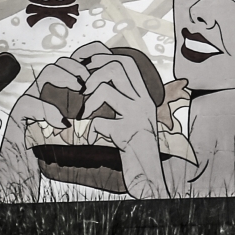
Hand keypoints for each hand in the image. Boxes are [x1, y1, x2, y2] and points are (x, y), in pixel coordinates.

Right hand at [0, 57, 92, 203]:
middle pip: (55, 66)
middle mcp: (38, 95)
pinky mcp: (16, 119)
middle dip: (75, 68)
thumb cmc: (47, 157)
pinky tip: (62, 122)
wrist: (19, 176)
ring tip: (79, 92)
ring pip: (43, 78)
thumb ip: (83, 122)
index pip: (64, 68)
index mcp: (51, 97)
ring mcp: (26, 105)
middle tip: (90, 82)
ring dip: (63, 79)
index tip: (97, 76)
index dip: (81, 66)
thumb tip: (108, 115)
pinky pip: (29, 103)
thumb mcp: (69, 135)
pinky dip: (48, 110)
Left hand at [77, 51, 167, 198]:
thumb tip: (91, 82)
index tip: (85, 65)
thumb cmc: (136, 148)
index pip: (126, 60)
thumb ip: (119, 100)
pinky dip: (91, 131)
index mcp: (144, 95)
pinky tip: (91, 139)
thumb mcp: (131, 118)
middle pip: (118, 66)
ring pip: (105, 90)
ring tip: (84, 113)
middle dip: (94, 73)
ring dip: (88, 101)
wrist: (151, 177)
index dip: (103, 57)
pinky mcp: (129, 135)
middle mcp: (144, 101)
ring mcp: (138, 117)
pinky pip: (100, 123)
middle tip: (84, 90)